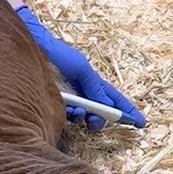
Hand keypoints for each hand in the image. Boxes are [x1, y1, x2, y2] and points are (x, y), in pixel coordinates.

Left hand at [16, 6, 145, 131]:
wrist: (32, 49)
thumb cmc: (57, 54)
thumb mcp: (81, 68)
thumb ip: (94, 86)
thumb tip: (107, 105)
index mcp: (92, 81)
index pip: (113, 98)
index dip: (126, 110)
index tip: (140, 123)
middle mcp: (81, 90)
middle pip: (98, 111)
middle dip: (101, 119)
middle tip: (96, 122)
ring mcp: (67, 96)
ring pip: (83, 115)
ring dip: (85, 118)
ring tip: (79, 113)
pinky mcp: (53, 101)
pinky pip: (67, 114)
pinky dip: (71, 115)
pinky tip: (69, 111)